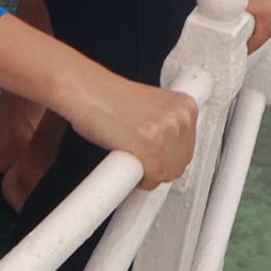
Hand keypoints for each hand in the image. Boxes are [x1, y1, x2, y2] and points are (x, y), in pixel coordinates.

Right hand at [63, 71, 199, 188]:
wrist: (84, 90)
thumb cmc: (108, 100)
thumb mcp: (150, 110)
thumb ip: (166, 129)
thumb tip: (172, 155)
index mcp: (186, 106)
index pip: (187, 150)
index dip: (166, 160)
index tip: (152, 159)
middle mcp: (181, 116)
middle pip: (179, 165)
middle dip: (157, 169)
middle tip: (135, 159)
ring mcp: (167, 129)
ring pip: (166, 174)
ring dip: (145, 174)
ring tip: (128, 156)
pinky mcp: (150, 143)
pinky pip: (152, 179)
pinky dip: (136, 180)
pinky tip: (124, 163)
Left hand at [218, 0, 270, 51]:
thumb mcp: (224, 6)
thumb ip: (229, 29)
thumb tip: (226, 42)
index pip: (254, 44)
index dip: (238, 44)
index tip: (229, 41)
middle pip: (265, 32)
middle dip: (249, 29)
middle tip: (234, 19)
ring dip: (258, 17)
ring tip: (243, 5)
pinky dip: (266, 5)